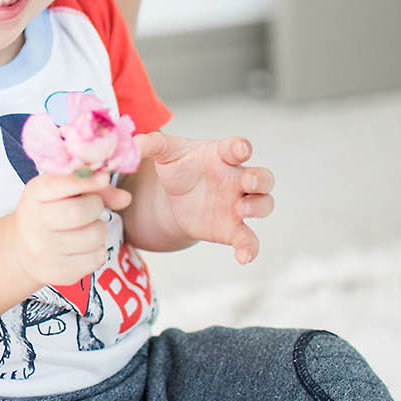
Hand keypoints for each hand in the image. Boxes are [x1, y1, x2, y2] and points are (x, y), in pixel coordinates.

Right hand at [11, 169, 130, 288]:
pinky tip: (83, 248)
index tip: (104, 178)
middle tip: (91, 209)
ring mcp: (43, 251)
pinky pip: (96, 259)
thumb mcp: (63, 192)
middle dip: (95, 207)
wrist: (25, 250)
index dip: (86, 181)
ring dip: (98, 230)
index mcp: (34, 194)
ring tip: (85, 229)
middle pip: (81, 212)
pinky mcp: (57, 274)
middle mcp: (33, 222)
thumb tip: (126, 198)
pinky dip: (97, 251)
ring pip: (94, 236)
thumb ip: (94, 188)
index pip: (61, 184)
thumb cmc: (51, 212)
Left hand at [137, 130, 274, 264]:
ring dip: (258, 207)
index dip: (241, 148)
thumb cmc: (179, 168)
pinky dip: (250, 248)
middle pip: (263, 177)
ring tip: (242, 210)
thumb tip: (136, 142)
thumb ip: (153, 145)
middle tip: (247, 183)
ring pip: (264, 204)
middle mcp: (236, 179)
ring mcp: (238, 204)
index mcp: (222, 156)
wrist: (176, 199)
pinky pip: (249, 239)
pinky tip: (243, 258)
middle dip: (259, 180)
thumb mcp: (166, 154)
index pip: (237, 147)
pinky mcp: (233, 228)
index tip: (240, 150)